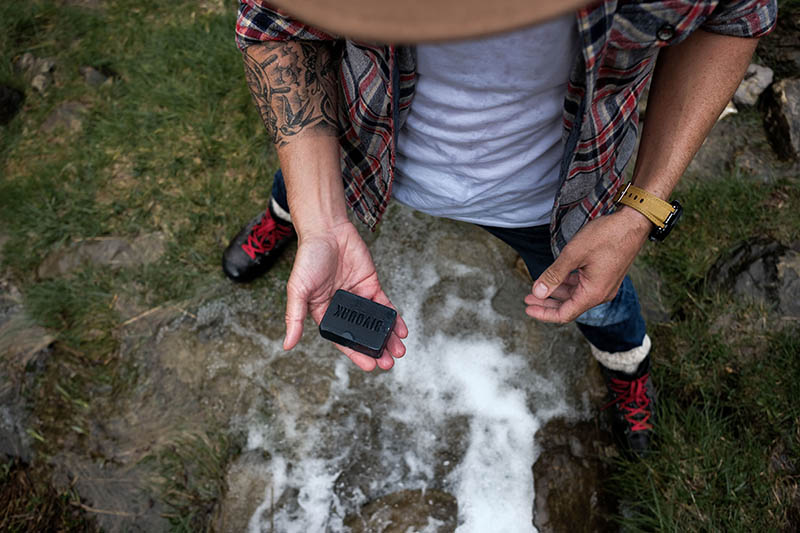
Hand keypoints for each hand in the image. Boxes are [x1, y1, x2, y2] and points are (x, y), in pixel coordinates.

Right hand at [283, 221, 408, 370]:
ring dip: (388, 337)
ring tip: (399, 351)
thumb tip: (287, 345)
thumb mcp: (298, 290)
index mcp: (324, 313)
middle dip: (376, 349)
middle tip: (389, 363)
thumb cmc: (308, 258)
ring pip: (376, 322)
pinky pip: (384, 305)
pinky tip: (401, 329)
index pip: (342, 339)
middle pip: (362, 333)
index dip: (356, 353)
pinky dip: (393, 318)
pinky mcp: (371, 284)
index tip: (370, 366)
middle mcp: (342, 308)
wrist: (326, 229)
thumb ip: (294, 317)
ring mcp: (358, 297)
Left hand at [524, 208, 650, 322]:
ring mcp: (605, 286)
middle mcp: (601, 294)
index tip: (527, 308)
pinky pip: (584, 286)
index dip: (544, 313)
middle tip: (528, 298)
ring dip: (557, 293)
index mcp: (593, 293)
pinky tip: (557, 278)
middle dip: (547, 303)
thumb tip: (538, 292)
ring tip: (539, 287)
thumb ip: (554, 275)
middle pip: (569, 307)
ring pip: (576, 296)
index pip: (564, 314)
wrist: (633, 222)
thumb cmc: (605, 235)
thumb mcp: (573, 254)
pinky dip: (569, 284)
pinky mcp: (607, 277)